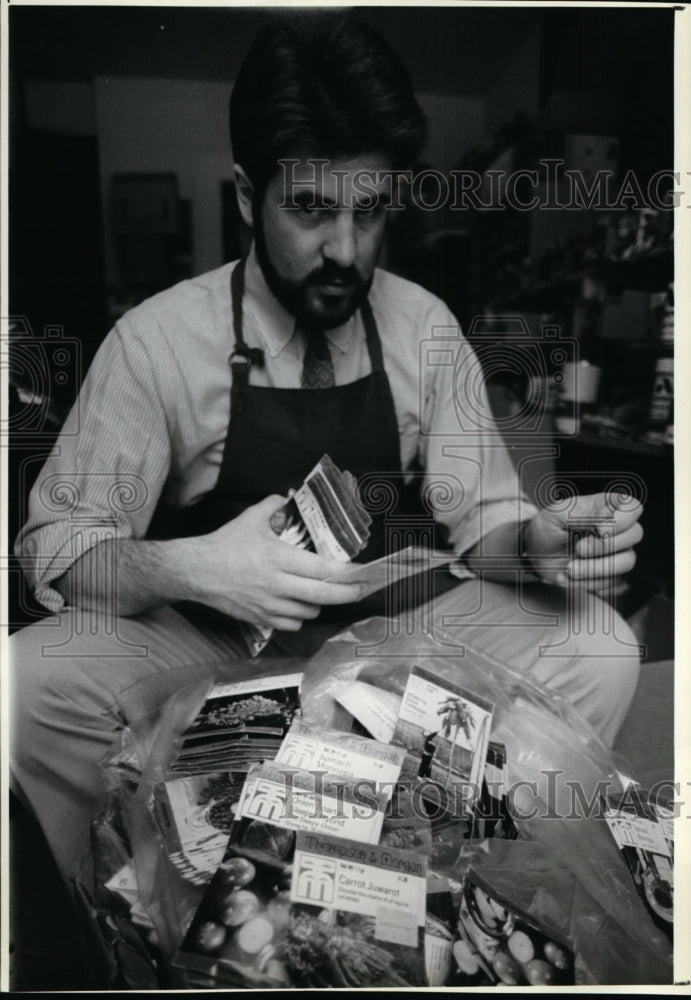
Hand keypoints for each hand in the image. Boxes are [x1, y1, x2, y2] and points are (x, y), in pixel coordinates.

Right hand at [191, 495, 362, 629]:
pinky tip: (298, 605)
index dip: (344, 572)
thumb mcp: (250, 518)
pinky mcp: (260, 618)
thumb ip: (273, 505)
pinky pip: (292, 624)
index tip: (359, 571)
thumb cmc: (225, 544)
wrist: (197, 572)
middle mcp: (276, 584)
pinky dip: (300, 617)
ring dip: (319, 603)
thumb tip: (289, 497)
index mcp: (277, 557)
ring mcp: (269, 605)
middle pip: (322, 595)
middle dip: (347, 594)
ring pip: (308, 612)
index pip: (320, 569)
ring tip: (321, 592)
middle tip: (360, 590)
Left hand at [524, 492, 643, 590]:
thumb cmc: (547, 527)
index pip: (633, 507)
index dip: (623, 519)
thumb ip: (584, 513)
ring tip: (569, 568)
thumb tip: (608, 520)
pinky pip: (611, 582)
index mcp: (605, 508)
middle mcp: (616, 529)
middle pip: (635, 535)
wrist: (535, 555)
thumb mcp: (557, 514)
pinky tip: (566, 577)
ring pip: (627, 562)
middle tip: (578, 548)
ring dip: (596, 568)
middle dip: (604, 546)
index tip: (599, 530)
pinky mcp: (609, 574)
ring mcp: (615, 552)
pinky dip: (587, 582)